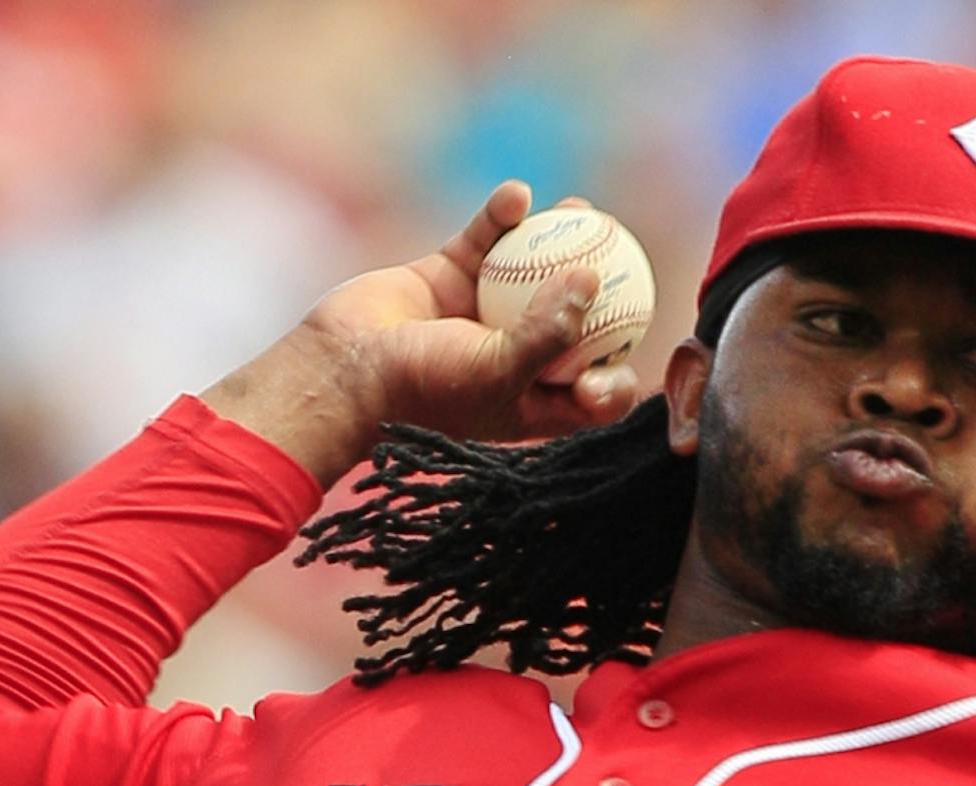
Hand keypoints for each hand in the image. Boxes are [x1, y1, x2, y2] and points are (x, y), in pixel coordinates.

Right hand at [202, 181, 644, 483]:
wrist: (344, 369)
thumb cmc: (424, 389)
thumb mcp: (497, 372)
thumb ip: (548, 333)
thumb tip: (593, 279)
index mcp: (531, 401)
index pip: (590, 392)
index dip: (617, 374)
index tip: (631, 345)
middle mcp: (512, 359)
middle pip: (571, 324)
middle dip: (602, 293)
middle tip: (626, 256)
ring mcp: (481, 315)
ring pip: (532, 272)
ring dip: (558, 240)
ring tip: (585, 209)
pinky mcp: (449, 276)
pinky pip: (485, 240)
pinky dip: (499, 216)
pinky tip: (518, 195)